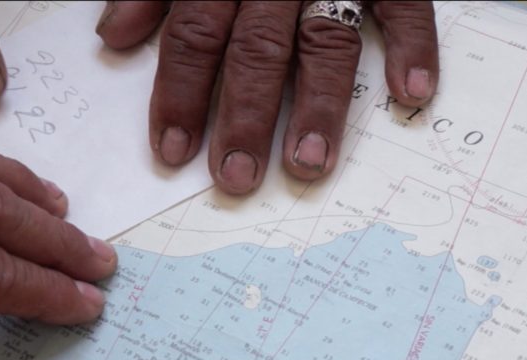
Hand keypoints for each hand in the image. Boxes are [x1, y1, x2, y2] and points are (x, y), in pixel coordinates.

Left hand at [96, 1, 438, 193]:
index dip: (180, 93)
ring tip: (309, 163)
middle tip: (237, 174)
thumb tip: (114, 36)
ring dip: (319, 105)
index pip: (194, 33)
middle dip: (245, 115)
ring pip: (324, 40)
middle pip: (257, 48)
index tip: (172, 151)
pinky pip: (403, 4)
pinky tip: (412, 92)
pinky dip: (413, 44)